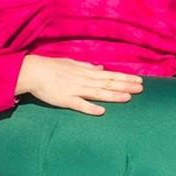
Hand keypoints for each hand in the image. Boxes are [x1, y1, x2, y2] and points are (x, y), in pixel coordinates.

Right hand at [15, 54, 143, 116]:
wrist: (33, 72)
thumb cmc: (51, 67)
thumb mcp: (71, 63)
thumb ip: (86, 66)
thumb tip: (100, 68)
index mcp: (86, 72)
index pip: (110, 75)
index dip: (125, 78)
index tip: (139, 80)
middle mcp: (84, 80)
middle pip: (108, 83)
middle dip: (125, 86)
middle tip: (141, 88)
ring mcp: (75, 90)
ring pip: (98, 93)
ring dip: (113, 95)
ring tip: (128, 97)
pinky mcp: (65, 100)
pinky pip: (79, 105)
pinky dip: (90, 107)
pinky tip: (101, 111)